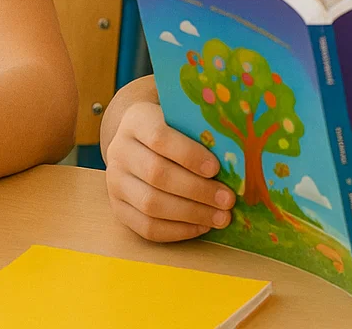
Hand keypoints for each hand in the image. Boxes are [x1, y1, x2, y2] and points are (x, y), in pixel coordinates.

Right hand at [105, 101, 234, 241]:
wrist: (138, 142)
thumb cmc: (172, 129)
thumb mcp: (181, 120)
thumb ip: (200, 132)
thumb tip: (236, 156)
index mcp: (136, 120)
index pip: (159, 138)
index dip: (189, 155)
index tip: (216, 168)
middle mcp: (120, 150)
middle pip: (157, 174)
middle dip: (197, 190)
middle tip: (227, 200)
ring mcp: (115, 182)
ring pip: (151, 204)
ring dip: (191, 214)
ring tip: (221, 217)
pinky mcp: (118, 208)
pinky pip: (146, 227)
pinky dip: (177, 231)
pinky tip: (201, 226)